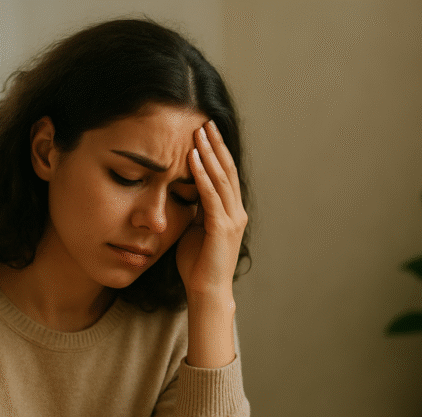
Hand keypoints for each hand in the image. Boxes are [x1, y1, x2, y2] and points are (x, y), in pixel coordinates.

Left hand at [176, 120, 247, 297]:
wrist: (207, 290)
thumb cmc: (198, 264)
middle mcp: (236, 212)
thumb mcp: (195, 229)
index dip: (217, 152)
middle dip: (216, 145)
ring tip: (199, 133)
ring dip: (209, 154)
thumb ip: (196, 210)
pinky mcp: (222, 228)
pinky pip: (211, 196)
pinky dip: (202, 175)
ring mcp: (232, 219)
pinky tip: (193, 159)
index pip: (225, 175)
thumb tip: (186, 191)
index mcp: (231, 212)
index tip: (205, 131)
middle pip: (227, 170)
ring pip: (221, 179)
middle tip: (205, 121)